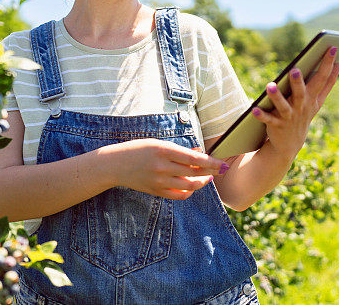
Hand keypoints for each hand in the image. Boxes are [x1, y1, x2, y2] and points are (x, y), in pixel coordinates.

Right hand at [110, 138, 226, 199]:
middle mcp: (162, 167)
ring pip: (189, 186)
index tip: (222, 163)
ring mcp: (159, 181)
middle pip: (194, 173)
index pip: (194, 158)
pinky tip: (193, 185)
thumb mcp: (158, 143)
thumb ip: (179, 150)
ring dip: (202, 182)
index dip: (211, 162)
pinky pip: (179, 195)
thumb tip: (200, 152)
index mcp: (163, 150)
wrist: (115, 164)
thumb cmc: (138, 149)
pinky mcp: (156, 191)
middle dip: (211, 172)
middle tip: (221, 169)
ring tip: (208, 177)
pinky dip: (189, 191)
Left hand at [252, 46, 338, 157]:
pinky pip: (268, 119)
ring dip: (276, 96)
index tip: (333, 48)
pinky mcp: (276, 125)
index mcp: (312, 98)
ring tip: (270, 85)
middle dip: (298, 82)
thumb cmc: (303, 113)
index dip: (328, 64)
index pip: (323, 79)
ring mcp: (289, 116)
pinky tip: (254, 109)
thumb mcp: (317, 100)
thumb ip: (328, 83)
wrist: (290, 143)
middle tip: (295, 69)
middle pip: (301, 92)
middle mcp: (302, 106)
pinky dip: (261, 115)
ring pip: (283, 106)